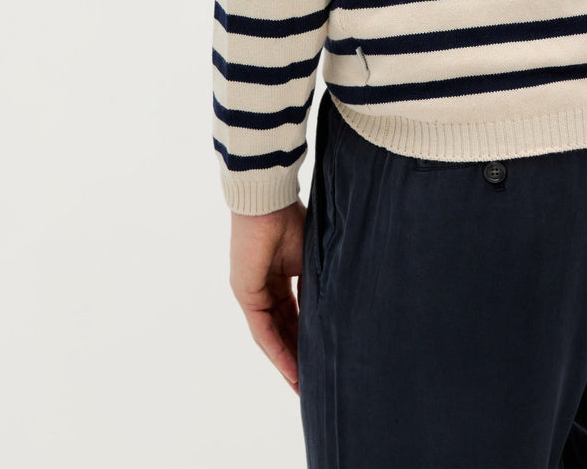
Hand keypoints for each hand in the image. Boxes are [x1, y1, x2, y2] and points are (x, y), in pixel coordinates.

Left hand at [229, 199, 306, 393]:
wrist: (269, 200)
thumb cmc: (292, 218)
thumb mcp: (311, 258)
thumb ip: (318, 282)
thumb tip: (340, 304)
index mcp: (279, 275)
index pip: (294, 314)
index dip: (307, 336)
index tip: (323, 357)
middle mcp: (263, 287)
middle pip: (283, 330)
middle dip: (299, 356)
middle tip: (313, 383)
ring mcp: (252, 292)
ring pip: (272, 335)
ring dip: (288, 362)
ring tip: (303, 386)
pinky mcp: (246, 294)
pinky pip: (263, 331)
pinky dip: (278, 351)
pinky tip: (291, 370)